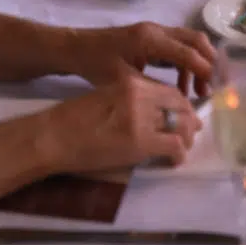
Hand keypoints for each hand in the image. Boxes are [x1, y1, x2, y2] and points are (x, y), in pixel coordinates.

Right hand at [40, 72, 201, 173]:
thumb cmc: (74, 119)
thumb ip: (131, 100)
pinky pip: (173, 145)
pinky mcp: (139, 142)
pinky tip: (174, 161)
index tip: (186, 114)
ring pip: (180, 124)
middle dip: (189, 119)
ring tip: (184, 148)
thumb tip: (153, 113)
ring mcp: (141, 118)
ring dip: (186, 138)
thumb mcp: (107, 97)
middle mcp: (140, 95)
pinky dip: (179, 154)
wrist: (53, 135)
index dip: (181, 104)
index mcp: (131, 83)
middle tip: (192, 132)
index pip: (168, 90)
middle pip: (179, 105)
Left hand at [70, 22, 215, 96]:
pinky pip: (178, 47)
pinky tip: (182, 87)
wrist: (76, 48)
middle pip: (195, 40)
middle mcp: (157, 30)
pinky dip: (186, 64)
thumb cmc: (95, 63)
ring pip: (189, 42)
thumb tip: (178, 102)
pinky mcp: (152, 38)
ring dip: (199, 64)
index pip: (187, 51)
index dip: (204, 69)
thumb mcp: (123, 81)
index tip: (216, 89)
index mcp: (150, 38)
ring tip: (200, 92)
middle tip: (217, 87)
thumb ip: (152, 88)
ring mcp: (155, 32)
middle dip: (210, 62)